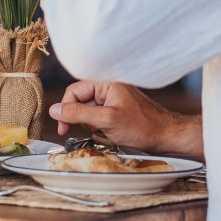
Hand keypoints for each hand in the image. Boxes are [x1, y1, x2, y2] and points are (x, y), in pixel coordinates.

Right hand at [48, 81, 201, 158]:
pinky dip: (101, 130)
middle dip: (83, 120)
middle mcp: (109, 88)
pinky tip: (113, 136)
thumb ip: (79, 113)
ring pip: (89, 114)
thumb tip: (54, 109)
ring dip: (93, 127)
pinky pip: (99, 120)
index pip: (75, 91)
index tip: (63, 127)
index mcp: (107, 82)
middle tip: (90, 132)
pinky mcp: (117, 112)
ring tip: (109, 134)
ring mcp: (113, 100)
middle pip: (80, 102)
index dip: (66, 109)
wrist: (166, 137)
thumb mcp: (106, 120)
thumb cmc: (141, 127)